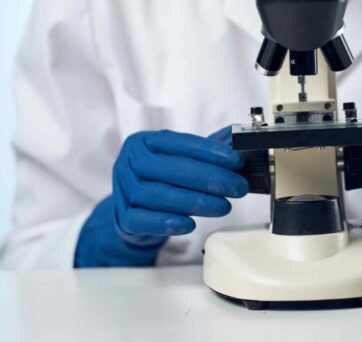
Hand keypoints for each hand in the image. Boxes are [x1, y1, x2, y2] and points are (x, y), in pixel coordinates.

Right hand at [74, 126, 246, 267]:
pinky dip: (166, 222)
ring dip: (194, 202)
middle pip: (169, 169)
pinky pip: (142, 220)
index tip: (236, 161)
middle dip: (209, 178)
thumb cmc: (163, 180)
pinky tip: (190, 224)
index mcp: (144, 141)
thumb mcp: (181, 159)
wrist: (135, 211)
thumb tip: (238, 137)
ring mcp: (122, 189)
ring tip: (223, 207)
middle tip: (237, 187)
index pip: (179, 143)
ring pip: (157, 195)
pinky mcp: (122, 217)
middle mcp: (128, 161)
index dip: (210, 152)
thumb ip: (207, 149)